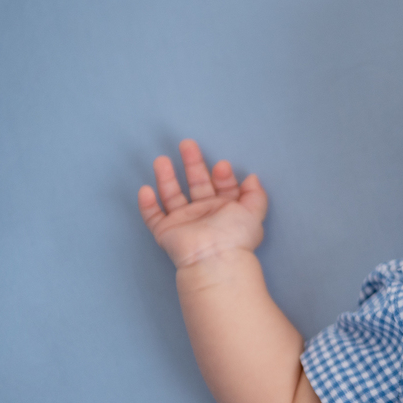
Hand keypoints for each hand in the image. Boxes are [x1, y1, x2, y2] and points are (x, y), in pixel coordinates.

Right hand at [138, 139, 267, 268]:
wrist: (214, 257)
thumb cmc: (235, 234)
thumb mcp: (254, 211)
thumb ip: (256, 193)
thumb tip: (253, 177)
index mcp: (226, 209)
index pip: (222, 186)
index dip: (223, 175)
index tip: (222, 166)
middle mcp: (205, 213)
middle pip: (196, 184)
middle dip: (192, 163)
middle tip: (187, 144)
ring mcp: (184, 222)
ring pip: (172, 195)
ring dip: (166, 178)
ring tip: (161, 160)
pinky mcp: (166, 232)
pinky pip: (153, 216)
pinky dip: (147, 204)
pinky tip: (146, 189)